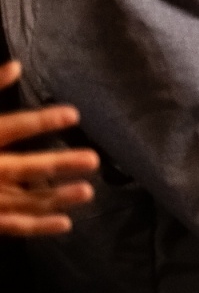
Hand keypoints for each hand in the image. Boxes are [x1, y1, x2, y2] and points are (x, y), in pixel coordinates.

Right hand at [0, 62, 98, 235]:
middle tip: (93, 160)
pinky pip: (11, 225)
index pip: (11, 128)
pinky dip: (37, 226)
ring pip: (22, 201)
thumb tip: (16, 65)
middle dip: (58, 165)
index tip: (74, 115)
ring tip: (88, 192)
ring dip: (55, 199)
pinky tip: (65, 223)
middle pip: (23, 168)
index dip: (41, 122)